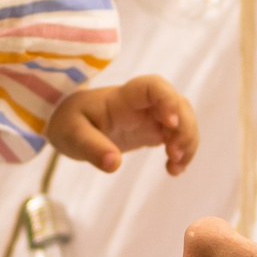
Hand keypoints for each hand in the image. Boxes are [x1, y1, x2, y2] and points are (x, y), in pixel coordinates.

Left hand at [45, 75, 199, 174]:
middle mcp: (142, 104)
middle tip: (174, 155)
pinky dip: (182, 152)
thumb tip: (114, 165)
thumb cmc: (69, 122)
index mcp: (123, 98)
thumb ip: (92, 148)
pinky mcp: (153, 131)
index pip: (153, 86)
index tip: (171, 124)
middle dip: (185, 128)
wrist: (69, 124)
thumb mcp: (71, 136)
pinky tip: (173, 170)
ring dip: (188, 142)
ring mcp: (150, 117)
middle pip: (178, 104)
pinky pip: (177, 136)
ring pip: (183, 120)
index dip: (168, 100)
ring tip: (175, 168)